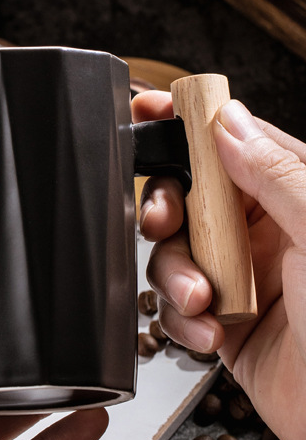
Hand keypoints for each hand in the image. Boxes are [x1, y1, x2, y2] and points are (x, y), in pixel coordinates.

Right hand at [134, 91, 305, 439]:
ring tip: (202, 299)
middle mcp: (264, 234)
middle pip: (188, 195)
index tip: (148, 107)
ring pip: (173, 251)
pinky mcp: (222, 324)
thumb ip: (276, 175)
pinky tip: (209, 332)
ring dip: (175, 275)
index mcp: (294, 198)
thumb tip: (228, 122)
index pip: (232, 142)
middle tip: (164, 219)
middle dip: (165, 206)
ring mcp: (241, 278)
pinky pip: (174, 306)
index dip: (187, 123)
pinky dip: (180, 319)